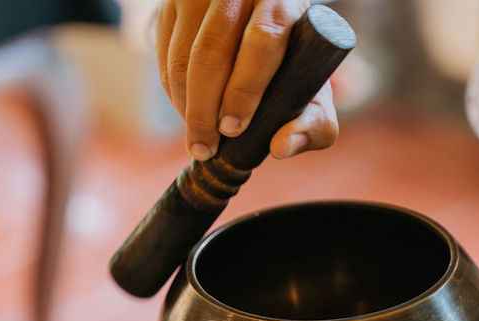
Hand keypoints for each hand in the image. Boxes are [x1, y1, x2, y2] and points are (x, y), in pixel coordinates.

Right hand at [156, 0, 339, 160]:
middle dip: (204, 109)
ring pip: (181, 55)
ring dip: (185, 105)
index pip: (262, 39)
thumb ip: (314, 124)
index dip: (244, 89)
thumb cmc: (293, 59)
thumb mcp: (314, 87)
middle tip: (206, 148)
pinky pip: (165, 53)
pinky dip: (173, 91)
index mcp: (282, 2)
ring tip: (199, 138)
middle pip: (212, 50)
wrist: (267, 16)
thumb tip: (282, 148)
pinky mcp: (175, 2)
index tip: (232, 129)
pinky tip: (189, 110)